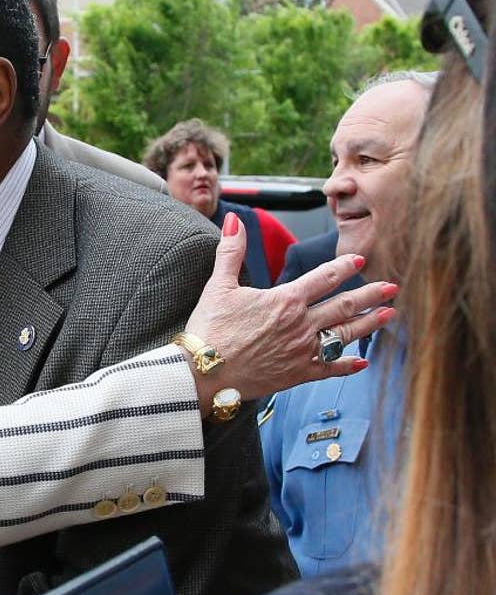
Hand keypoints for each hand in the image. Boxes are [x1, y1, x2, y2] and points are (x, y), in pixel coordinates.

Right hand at [185, 212, 397, 413]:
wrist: (204, 372)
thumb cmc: (210, 329)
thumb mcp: (218, 285)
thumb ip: (232, 251)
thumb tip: (235, 221)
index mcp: (285, 301)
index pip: (323, 278)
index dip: (343, 267)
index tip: (360, 260)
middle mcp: (301, 325)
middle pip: (344, 306)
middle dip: (370, 294)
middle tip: (391, 287)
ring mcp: (303, 351)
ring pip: (345, 334)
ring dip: (369, 323)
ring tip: (389, 315)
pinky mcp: (298, 374)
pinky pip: (331, 368)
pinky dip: (349, 364)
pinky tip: (363, 361)